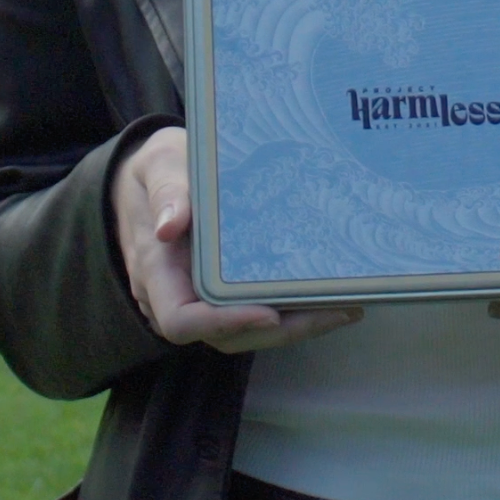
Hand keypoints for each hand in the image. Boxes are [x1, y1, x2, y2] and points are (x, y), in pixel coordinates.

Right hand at [109, 126, 359, 352]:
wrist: (155, 178)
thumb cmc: (159, 168)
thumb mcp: (160, 163)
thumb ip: (166, 190)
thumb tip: (170, 226)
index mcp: (156, 271)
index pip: (182, 320)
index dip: (225, 324)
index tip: (269, 313)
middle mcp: (177, 296)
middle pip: (226, 337)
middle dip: (282, 330)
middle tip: (336, 311)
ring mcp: (200, 301)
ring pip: (245, 333)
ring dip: (295, 328)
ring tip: (345, 308)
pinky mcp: (222, 295)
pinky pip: (254, 315)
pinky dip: (290, 313)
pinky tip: (329, 299)